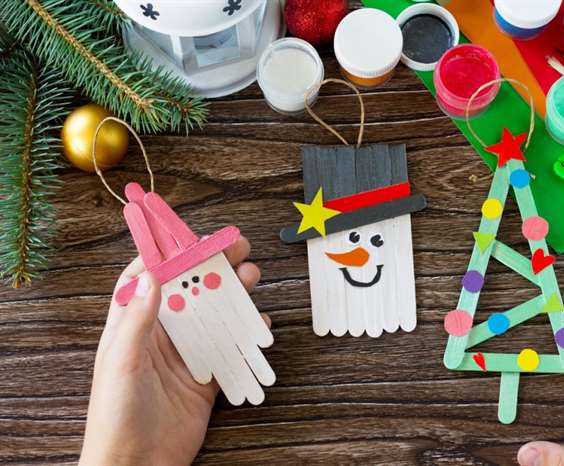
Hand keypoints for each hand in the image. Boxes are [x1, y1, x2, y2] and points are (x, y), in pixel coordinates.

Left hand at [79, 236, 268, 465]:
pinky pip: (229, 347)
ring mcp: (185, 355)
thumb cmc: (116, 415)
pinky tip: (257, 322)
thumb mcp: (122, 361)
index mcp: (133, 326)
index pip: (149, 279)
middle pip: (189, 291)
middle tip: (236, 248)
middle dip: (212, 267)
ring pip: (213, 314)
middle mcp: (160, 336)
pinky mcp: (205, 377)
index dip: (169, 255)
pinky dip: (245, 333)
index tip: (191, 236)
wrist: (137, 465)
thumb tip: (152, 275)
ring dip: (232, 294)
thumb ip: (138, 319)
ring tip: (251, 277)